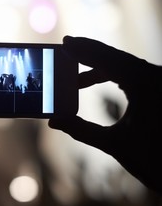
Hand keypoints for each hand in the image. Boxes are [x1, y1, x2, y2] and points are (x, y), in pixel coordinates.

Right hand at [49, 36, 161, 193]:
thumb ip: (81, 130)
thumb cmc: (155, 162)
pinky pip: (133, 74)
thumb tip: (53, 122)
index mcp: (146, 86)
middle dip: (90, 53)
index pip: (110, 60)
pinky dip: (112, 74)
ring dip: (99, 66)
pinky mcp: (158, 90)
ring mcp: (158, 83)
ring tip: (76, 75)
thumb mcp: (114, 144)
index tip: (65, 43)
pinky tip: (95, 80)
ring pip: (125, 65)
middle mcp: (156, 78)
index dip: (85, 51)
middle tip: (67, 48)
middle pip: (117, 57)